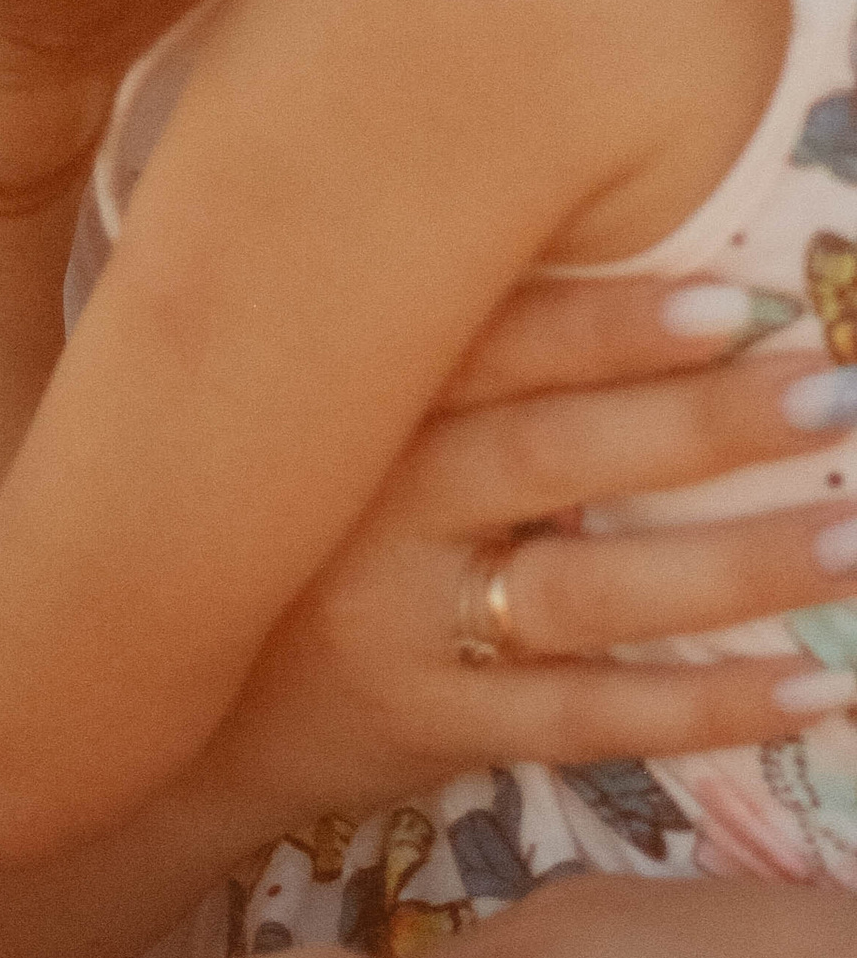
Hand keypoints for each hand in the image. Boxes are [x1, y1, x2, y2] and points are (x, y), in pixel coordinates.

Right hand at [198, 278, 856, 844]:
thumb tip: (578, 233)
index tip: (737, 295)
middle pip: (549, 455)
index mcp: (356, 400)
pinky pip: (581, 718)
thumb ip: (421, 350)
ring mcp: (398, 620)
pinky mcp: (429, 724)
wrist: (169, 703)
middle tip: (833, 395)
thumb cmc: (283, 524)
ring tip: (851, 541)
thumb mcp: (315, 417)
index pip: (491, 343)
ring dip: (727, 568)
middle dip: (697, 424)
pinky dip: (698, 705)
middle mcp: (371, 500)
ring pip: (579, 589)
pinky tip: (812, 689)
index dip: (608, 319)